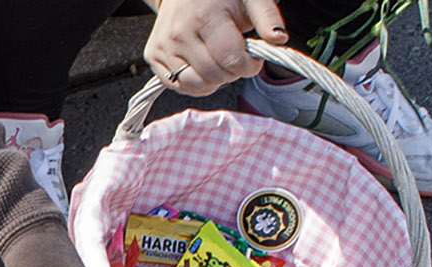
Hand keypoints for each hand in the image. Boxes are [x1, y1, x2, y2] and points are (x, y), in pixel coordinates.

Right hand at [144, 0, 285, 95]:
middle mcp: (179, 34)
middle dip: (232, 72)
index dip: (249, 66)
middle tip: (236, 56)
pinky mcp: (152, 55)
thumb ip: (267, 18)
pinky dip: (194, 82)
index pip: (230, 60)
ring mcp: (163, 46)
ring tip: (219, 61)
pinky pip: (177, 85)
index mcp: (205, 18)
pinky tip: (203, 66)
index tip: (253, 58)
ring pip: (195, 85)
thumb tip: (278, 38)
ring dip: (213, 80)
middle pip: (214, 76)